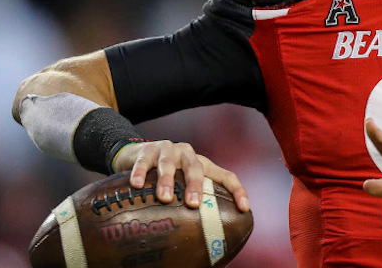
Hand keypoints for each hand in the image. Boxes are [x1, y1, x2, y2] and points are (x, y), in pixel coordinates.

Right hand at [112, 140, 250, 211]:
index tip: (244, 208)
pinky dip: (140, 173)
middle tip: (193, 204)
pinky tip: (137, 185)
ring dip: (167, 180)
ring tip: (165, 197)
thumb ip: (193, 198)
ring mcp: (167, 150)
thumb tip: (203, 231)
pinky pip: (144, 162)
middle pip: (196, 168)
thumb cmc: (166, 173)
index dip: (237, 190)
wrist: (137, 154)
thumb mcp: (183, 182)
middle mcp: (187, 154)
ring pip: (168, 164)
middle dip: (195, 185)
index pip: (225, 175)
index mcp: (202, 164)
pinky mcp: (146, 150)